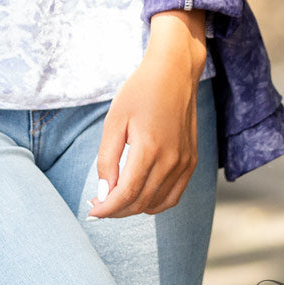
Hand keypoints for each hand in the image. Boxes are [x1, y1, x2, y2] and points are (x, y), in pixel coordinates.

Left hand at [86, 10, 205, 218]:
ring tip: (115, 200)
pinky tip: (139, 197)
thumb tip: (104, 193)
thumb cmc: (140, 91)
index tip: (91, 211)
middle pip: (141, 202)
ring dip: (134, 209)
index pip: (127, 193)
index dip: (107, 208)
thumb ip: (107, 159)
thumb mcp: (115, 120)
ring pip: (157, 204)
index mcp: (150, 148)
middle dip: (117, 210)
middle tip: (98, 205)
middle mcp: (171, 160)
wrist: (174, 72)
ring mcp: (185, 163)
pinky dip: (155, 203)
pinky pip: (174, 196)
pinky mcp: (192, 161)